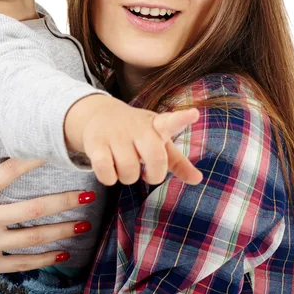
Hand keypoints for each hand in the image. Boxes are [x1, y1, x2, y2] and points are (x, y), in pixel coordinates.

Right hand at [0, 125, 96, 293]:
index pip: (9, 172)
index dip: (33, 159)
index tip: (56, 150)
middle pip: (32, 209)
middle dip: (63, 202)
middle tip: (88, 194)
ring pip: (33, 238)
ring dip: (62, 231)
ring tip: (86, 224)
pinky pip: (22, 262)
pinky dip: (45, 260)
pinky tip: (64, 254)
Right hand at [66, 96, 202, 185]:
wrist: (100, 115)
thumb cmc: (136, 134)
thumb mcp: (158, 142)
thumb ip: (177, 162)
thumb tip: (198, 179)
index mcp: (156, 126)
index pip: (171, 122)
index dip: (182, 119)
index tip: (194, 113)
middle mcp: (137, 127)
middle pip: (155, 159)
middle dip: (153, 175)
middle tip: (147, 174)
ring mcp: (115, 133)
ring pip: (129, 172)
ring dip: (127, 177)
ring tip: (124, 166)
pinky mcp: (95, 142)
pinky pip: (106, 173)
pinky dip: (109, 178)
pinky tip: (109, 169)